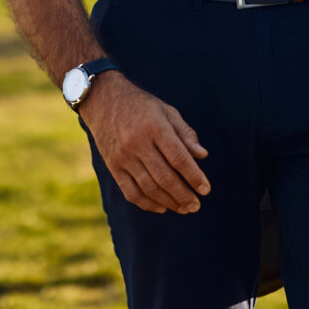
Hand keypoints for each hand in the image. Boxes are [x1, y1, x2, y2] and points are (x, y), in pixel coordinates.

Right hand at [77, 74, 210, 214]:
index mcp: (155, 127)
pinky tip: (161, 207)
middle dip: (183, 195)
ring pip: (148, 188)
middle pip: (164, 177)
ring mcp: (123, 156)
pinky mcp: (113, 166)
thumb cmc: (141, 105)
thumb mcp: (166, 111)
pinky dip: (147, 204)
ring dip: (168, 202)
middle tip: (196, 206)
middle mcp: (137, 143)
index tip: (205, 190)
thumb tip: (202, 155)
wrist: (102, 99)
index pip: (178, 158)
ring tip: (183, 208)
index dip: (194, 176)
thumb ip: (185, 133)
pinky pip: (130, 192)